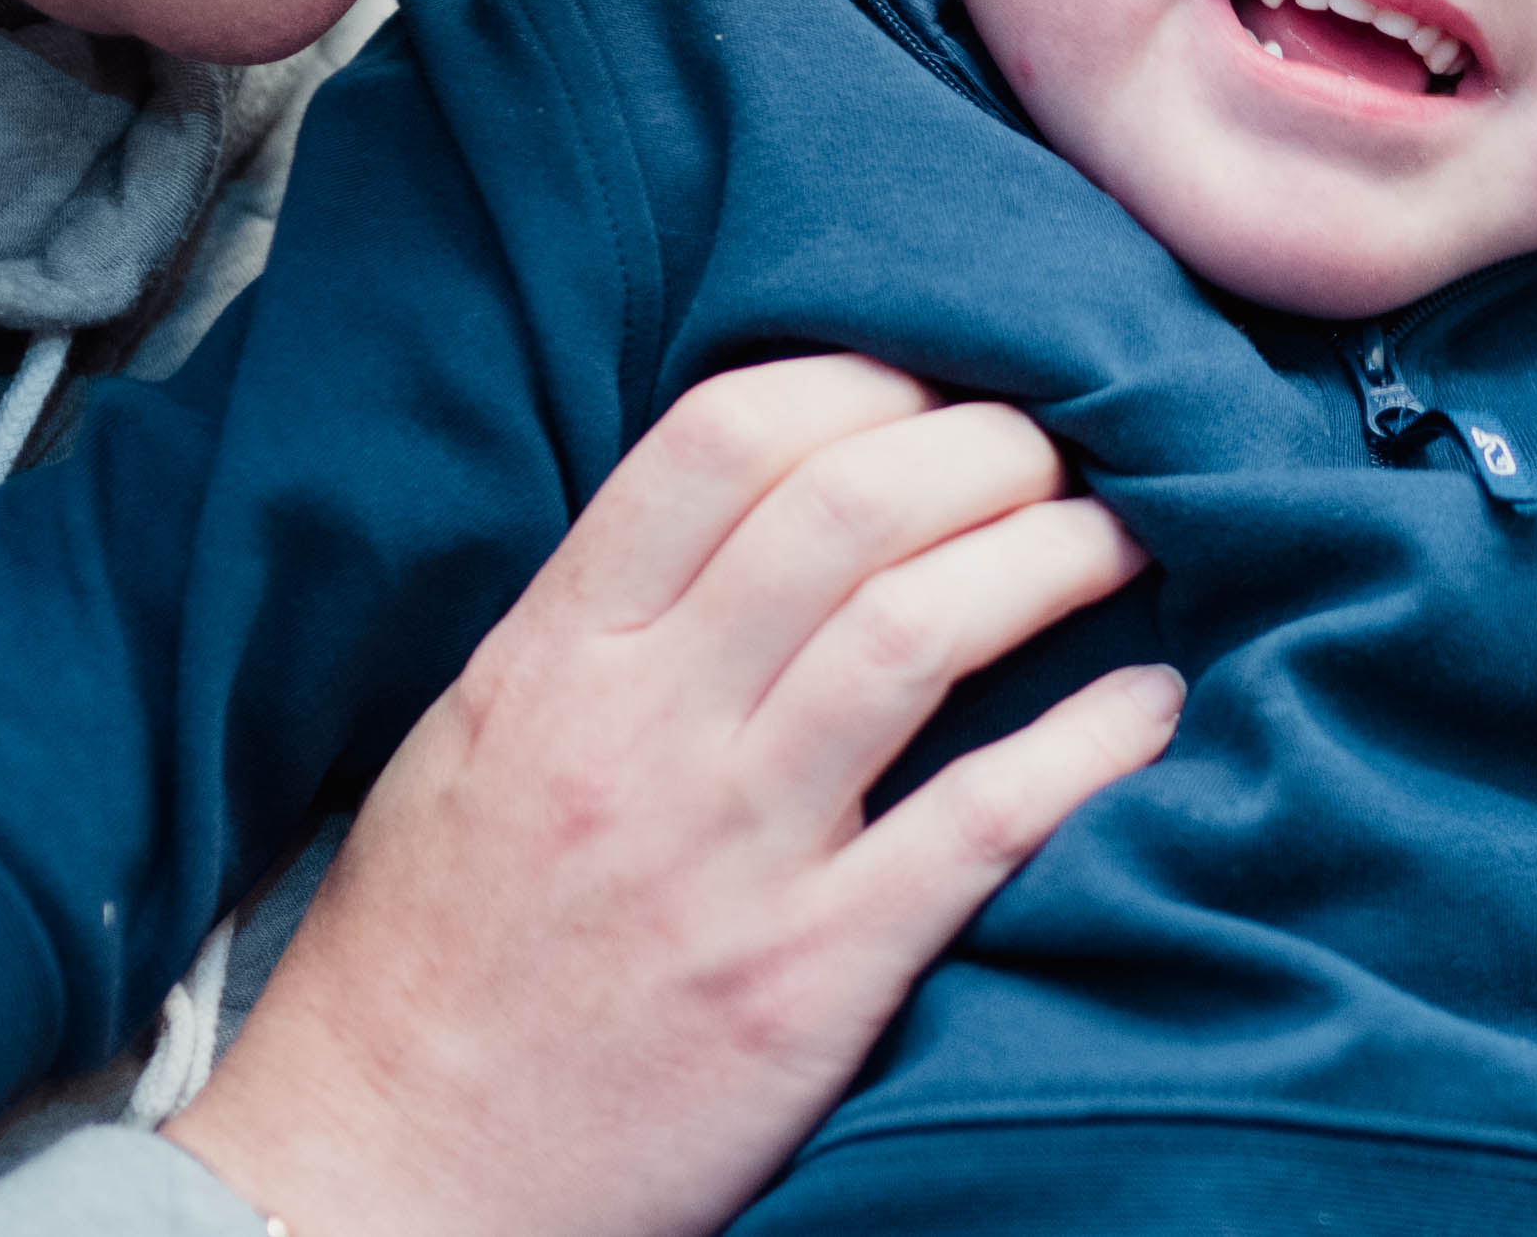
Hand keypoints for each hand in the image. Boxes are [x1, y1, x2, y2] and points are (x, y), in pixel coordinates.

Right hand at [165, 355, 1179, 1236]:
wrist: (387, 1181)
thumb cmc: (424, 969)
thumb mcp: (470, 746)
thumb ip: (596, 627)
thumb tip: (746, 515)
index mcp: (551, 660)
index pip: (720, 441)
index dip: (860, 379)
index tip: (935, 381)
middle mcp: (638, 735)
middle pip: (844, 510)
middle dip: (983, 446)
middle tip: (1056, 442)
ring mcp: (725, 858)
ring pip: (916, 635)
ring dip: (1047, 559)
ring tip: (1115, 538)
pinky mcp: (802, 984)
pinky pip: (976, 827)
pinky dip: (1084, 747)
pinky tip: (1148, 707)